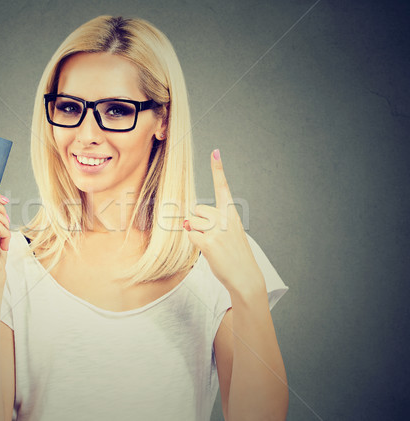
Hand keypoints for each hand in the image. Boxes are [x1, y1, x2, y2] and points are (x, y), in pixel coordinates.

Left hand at [184, 150, 265, 295]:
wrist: (245, 276)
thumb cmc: (234, 255)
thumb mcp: (229, 233)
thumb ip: (212, 223)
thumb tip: (186, 221)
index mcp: (231, 214)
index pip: (223, 188)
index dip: (218, 170)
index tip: (215, 152)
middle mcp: (225, 218)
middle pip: (197, 209)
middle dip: (199, 222)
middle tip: (213, 237)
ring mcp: (217, 229)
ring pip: (192, 223)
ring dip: (197, 234)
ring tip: (213, 245)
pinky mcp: (209, 242)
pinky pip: (191, 236)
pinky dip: (196, 245)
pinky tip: (209, 251)